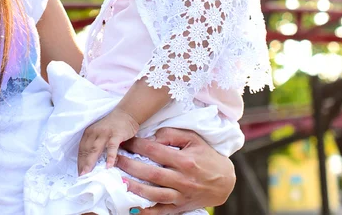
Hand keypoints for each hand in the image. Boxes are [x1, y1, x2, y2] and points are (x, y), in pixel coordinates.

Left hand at [77, 108, 139, 174]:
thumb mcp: (100, 133)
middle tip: (81, 179)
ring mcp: (105, 133)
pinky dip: (109, 157)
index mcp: (89, 132)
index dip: (79, 163)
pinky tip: (109, 166)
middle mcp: (94, 132)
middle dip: (83, 165)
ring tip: (88, 175)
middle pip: (86, 151)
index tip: (79, 175)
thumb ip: (95, 145)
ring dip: (90, 163)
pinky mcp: (116, 135)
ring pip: (95, 149)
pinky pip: (111, 147)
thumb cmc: (112, 126)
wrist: (126, 113)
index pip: (81, 150)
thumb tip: (90, 164)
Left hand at [116, 128, 235, 214]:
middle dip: (130, 166)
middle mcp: (182, 179)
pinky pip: (162, 211)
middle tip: (116, 159)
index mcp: (184, 160)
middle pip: (151, 173)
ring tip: (120, 181)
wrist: (225, 181)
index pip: (155, 151)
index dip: (138, 145)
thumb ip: (172, 135)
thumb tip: (152, 137)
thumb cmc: (207, 156)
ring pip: (154, 194)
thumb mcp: (193, 139)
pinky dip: (148, 212)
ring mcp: (181, 195)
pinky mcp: (180, 207)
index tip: (125, 141)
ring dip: (135, 189)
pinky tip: (134, 209)